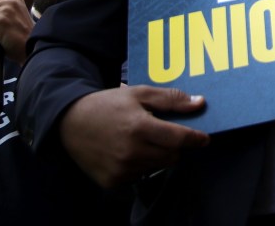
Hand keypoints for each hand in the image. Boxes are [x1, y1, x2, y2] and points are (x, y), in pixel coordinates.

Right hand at [58, 86, 208, 188]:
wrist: (70, 123)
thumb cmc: (108, 104)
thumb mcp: (140, 93)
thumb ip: (171, 99)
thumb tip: (200, 103)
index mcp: (140, 128)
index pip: (179, 139)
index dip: (196, 139)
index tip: (204, 138)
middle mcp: (131, 152)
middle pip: (172, 156)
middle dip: (175, 146)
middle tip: (165, 134)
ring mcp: (121, 169)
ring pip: (158, 167)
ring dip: (158, 156)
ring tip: (143, 140)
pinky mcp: (112, 181)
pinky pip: (140, 176)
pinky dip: (141, 165)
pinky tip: (130, 152)